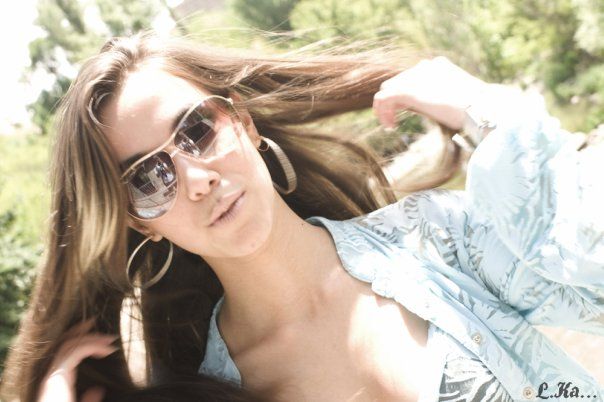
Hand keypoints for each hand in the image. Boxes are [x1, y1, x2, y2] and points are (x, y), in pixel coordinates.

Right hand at [37, 318, 118, 401]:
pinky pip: (74, 353)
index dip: (78, 339)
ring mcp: (52, 376)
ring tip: (110, 340)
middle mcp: (51, 376)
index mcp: (55, 382)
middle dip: (79, 331)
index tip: (94, 332)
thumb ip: (88, 399)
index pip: (64, 353)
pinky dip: (91, 346)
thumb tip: (98, 389)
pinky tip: (106, 350)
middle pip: (63, 344)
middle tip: (94, 321)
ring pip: (69, 345)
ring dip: (91, 338)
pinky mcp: (56, 377)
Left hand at [372, 56, 489, 130]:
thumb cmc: (477, 108)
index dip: (404, 95)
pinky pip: (384, 99)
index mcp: (437, 66)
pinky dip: (383, 112)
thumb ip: (440, 99)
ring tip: (390, 125)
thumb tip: (434, 109)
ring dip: (385, 108)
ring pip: (386, 89)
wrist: (481, 107)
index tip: (405, 112)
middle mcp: (424, 67)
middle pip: (396, 82)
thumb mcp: (458, 99)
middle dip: (393, 102)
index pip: (411, 77)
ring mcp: (414, 77)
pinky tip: (390, 126)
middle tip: (393, 121)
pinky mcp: (407, 90)